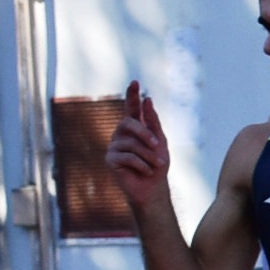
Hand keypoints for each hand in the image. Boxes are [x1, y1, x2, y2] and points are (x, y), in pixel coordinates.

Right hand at [104, 81, 171, 212]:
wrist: (153, 187)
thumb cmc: (157, 164)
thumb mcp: (160, 141)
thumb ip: (153, 122)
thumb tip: (147, 100)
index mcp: (134, 127)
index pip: (131, 108)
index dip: (132, 95)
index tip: (135, 82)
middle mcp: (121, 133)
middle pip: (129, 123)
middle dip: (145, 134)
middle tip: (159, 146)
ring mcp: (113, 145)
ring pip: (131, 143)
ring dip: (149, 155)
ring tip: (156, 165)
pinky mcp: (110, 159)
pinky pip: (128, 157)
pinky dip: (142, 165)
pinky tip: (146, 171)